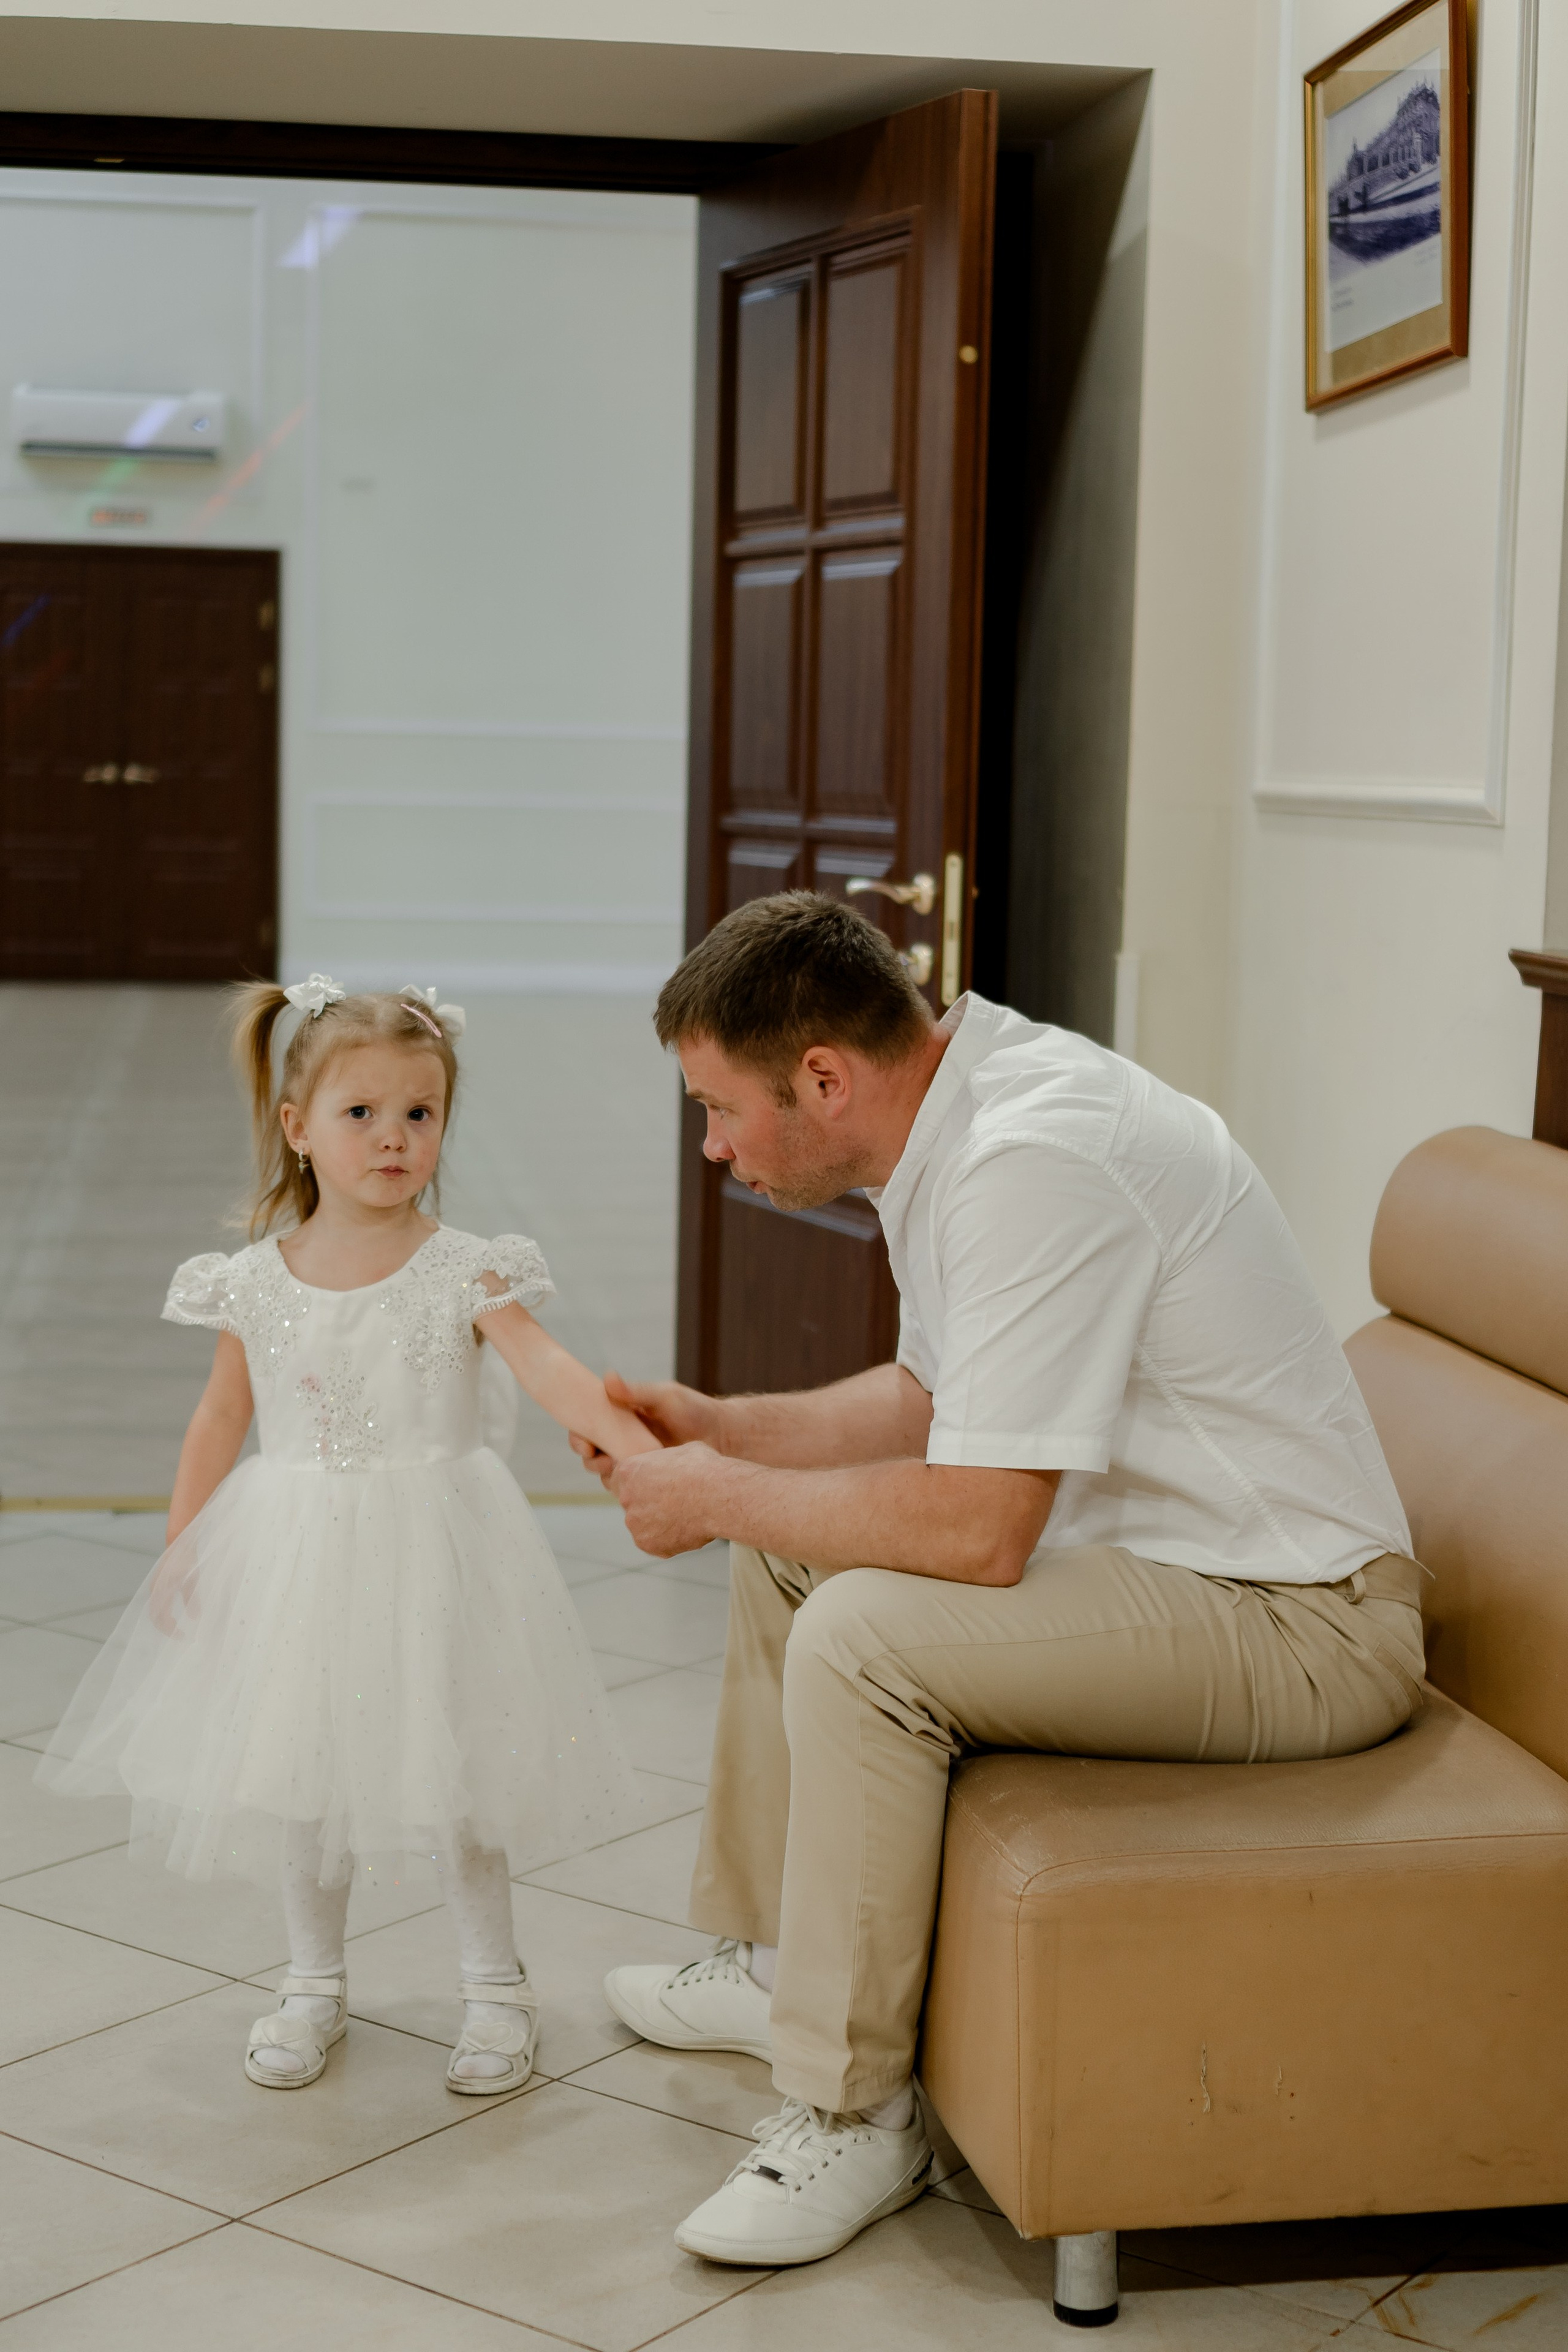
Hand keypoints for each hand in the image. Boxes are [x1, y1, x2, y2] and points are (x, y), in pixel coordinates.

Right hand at [149, 1544, 199, 1636]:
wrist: (179, 1541)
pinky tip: (173, 1615)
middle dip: (165, 1628)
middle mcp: (155, 1590)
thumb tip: (194, 1618)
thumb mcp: (193, 1579)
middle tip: (180, 1635)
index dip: (169, 1630)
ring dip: (164, 1621)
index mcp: (161, 1591)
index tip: (181, 1636)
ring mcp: (155, 1587)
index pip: (160, 1617)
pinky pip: (157, 1604)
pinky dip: (163, 1613)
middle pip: (154, 1616)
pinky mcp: (158, 1584)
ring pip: (155, 1611)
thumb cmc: (187, 1559)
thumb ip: (192, 1599)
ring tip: (176, 1626)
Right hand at [569, 1372, 722, 1485]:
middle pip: (592, 1456)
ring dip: (607, 1475)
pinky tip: (635, 1486)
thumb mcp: (665, 1397)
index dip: (579, 1438)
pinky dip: (627, 1489)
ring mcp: (636, 1463)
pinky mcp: (650, 1482)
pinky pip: (629, 1490)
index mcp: (620, 1419)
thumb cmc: (695, 1411)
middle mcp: (623, 1442)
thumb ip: (636, 1392)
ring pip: (608, 1475)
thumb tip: (607, 1378)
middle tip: (600, 1459)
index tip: (585, 1444)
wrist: (725, 1437)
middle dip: (590, 1459)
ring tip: (619, 1471)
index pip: (588, 1429)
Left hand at [610, 1442, 725, 1556]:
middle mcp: (626, 1498)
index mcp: (629, 1471)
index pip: (622, 1479)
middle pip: (632, 1503)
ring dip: (659, 1522)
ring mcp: (635, 1524)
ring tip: (686, 1516)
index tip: (655, 1487)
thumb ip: (665, 1463)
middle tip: (675, 1502)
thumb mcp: (681, 1452)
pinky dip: (669, 1539)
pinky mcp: (647, 1544)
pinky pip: (656, 1542)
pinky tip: (687, 1529)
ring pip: (644, 1524)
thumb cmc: (704, 1469)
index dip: (640, 1483)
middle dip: (649, 1504)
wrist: (718, 1497)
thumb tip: (670, 1466)